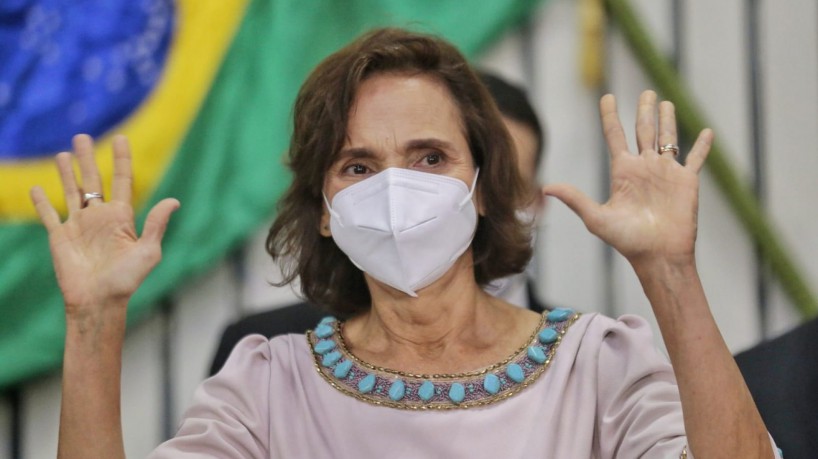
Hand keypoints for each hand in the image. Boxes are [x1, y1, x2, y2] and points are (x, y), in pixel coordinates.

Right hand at [30, 134, 178, 316]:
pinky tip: (37, 188)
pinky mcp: (60, 238)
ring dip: (67, 173)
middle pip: (93, 181)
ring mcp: (79, 227)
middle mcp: (100, 218)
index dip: (121, 160)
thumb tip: (174, 201)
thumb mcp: (148, 251)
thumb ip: (156, 224)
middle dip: (88, 158)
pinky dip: (41, 202)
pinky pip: (48, 215)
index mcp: (121, 217)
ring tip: (63, 154)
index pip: (121, 181)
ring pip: (71, 192)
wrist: (99, 302)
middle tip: (82, 136)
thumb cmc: (126, 280)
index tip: (121, 139)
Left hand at [543, 90, 712, 265]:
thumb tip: (546, 188)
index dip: (610, 115)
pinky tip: (708, 132)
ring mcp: (666, 172)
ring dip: (668, 120)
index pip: (615, 135)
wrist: (658, 255)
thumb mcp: (596, 217)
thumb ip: (575, 198)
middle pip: (643, 130)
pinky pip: (696, 159)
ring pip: (668, 138)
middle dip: (644, 110)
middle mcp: (644, 167)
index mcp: (623, 172)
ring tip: (665, 102)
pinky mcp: (687, 181)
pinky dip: (702, 146)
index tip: (607, 97)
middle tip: (646, 92)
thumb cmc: (626, 240)